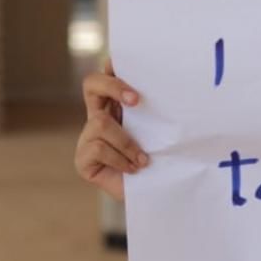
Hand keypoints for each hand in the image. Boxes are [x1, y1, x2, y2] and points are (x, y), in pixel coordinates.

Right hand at [74, 59, 148, 200]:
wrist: (154, 195)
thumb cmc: (161, 160)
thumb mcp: (160, 131)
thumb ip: (156, 112)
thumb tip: (177, 91)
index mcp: (117, 105)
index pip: (108, 74)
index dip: (112, 66)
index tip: (128, 64)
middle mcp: (99, 115)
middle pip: (91, 84)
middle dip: (113, 86)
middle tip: (136, 100)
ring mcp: (88, 137)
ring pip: (100, 122)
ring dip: (126, 142)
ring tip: (143, 159)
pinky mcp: (83, 159)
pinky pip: (98, 147)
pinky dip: (120, 158)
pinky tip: (132, 169)